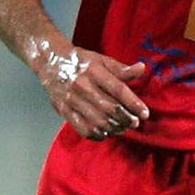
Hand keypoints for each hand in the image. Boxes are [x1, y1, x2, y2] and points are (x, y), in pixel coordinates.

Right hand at [36, 43, 150, 141]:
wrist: (50, 61)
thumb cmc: (80, 61)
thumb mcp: (101, 60)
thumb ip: (121, 68)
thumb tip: (142, 69)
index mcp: (94, 71)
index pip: (118, 90)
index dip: (134, 103)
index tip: (145, 113)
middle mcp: (82, 85)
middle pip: (110, 108)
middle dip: (126, 119)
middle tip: (135, 122)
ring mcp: (71, 99)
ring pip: (97, 121)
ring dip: (114, 128)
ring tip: (122, 128)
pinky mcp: (63, 110)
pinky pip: (82, 128)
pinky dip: (96, 134)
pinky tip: (104, 133)